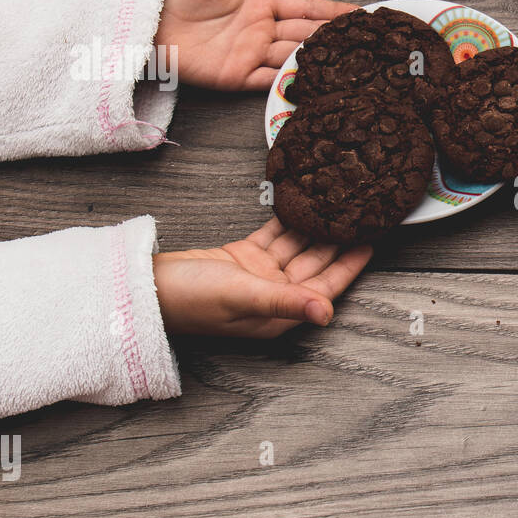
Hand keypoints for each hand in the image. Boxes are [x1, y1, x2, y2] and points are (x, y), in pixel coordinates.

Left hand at [153, 0, 355, 90]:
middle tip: (365, 42)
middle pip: (305, 34)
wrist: (147, 19)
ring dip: (318, 60)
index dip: (331, 11)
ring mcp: (250, 55)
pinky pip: (269, 80)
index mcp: (259, 5)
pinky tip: (313, 80)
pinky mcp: (236, 77)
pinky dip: (290, 81)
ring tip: (350, 63)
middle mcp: (260, 32)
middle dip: (334, 37)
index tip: (358, 13)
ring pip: (293, 57)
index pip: (304, 8)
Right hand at [153, 218, 371, 337]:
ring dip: (316, 227)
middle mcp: (274, 296)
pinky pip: (274, 237)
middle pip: (316, 264)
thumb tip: (327, 314)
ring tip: (339, 202)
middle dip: (339, 240)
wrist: (145, 287)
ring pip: (297, 247)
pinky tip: (304, 203)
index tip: (372, 242)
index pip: (326, 287)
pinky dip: (288, 221)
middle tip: (363, 213)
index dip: (350, 265)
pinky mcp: (242, 258)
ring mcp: (259, 276)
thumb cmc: (189, 300)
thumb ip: (286, 302)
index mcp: (280, 314)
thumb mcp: (242, 297)